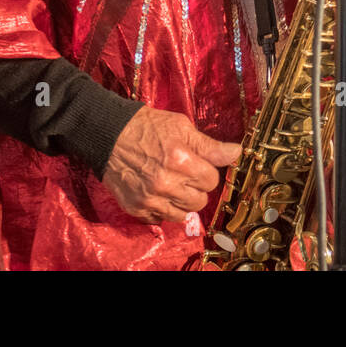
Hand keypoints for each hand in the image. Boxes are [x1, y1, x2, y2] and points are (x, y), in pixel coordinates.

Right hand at [101, 105, 241, 223]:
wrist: (109, 135)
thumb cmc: (148, 127)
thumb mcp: (182, 127)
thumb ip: (210, 145)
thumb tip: (236, 152)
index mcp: (180, 160)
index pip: (211, 180)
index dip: (207, 171)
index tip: (198, 164)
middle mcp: (166, 183)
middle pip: (200, 201)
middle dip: (197, 188)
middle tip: (185, 174)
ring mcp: (150, 198)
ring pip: (184, 215)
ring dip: (182, 202)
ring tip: (173, 184)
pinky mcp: (137, 208)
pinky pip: (162, 219)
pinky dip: (164, 209)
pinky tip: (159, 192)